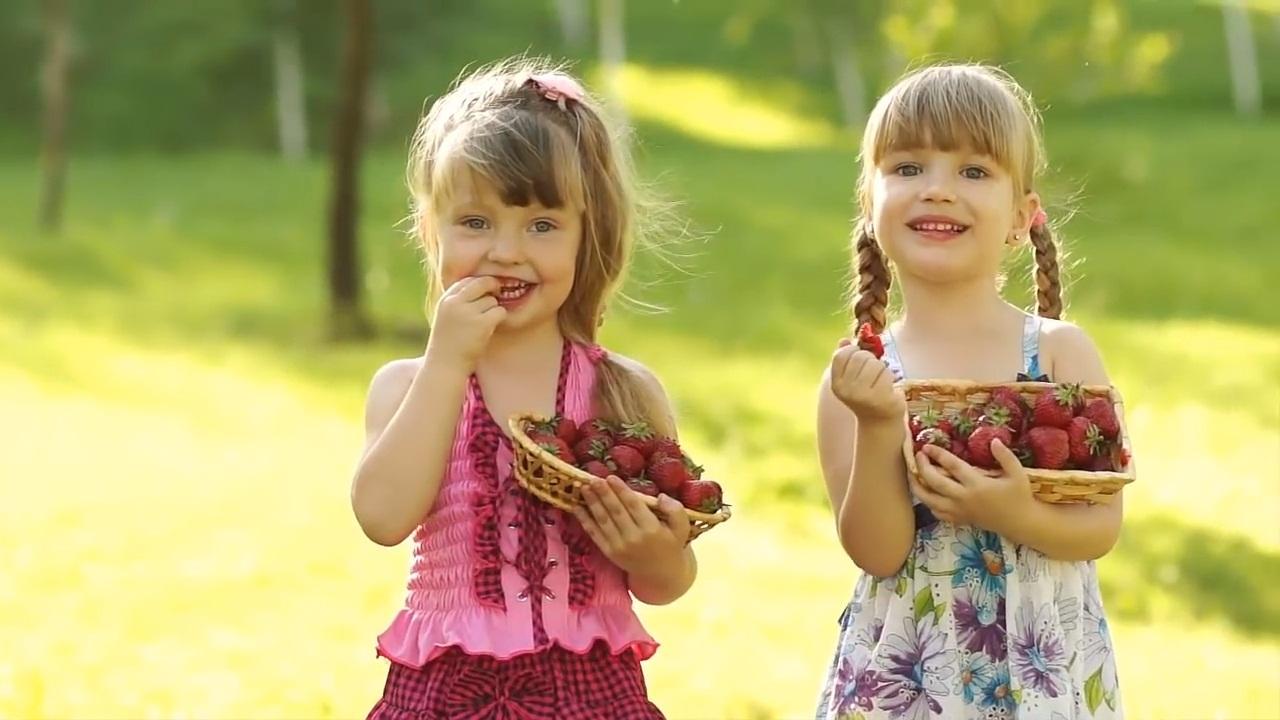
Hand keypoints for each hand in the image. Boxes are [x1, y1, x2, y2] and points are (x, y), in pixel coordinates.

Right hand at [425, 276, 506, 367]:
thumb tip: (482, 287)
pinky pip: (500, 311)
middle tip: (497, 294)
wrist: (444, 366)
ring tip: (485, 324)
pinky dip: (499, 318)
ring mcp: (468, 313)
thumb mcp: (446, 318)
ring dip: (493, 310)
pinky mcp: (482, 324)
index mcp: (445, 300)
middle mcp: (455, 303)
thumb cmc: (447, 344)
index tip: (485, 292)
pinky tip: (491, 328)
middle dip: (492, 287)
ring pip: (492, 300)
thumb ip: (458, 303)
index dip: (479, 285)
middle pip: (482, 283)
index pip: (467, 281)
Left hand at [572, 476, 689, 573]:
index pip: (634, 505)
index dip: (621, 490)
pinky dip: (585, 521)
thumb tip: (660, 497)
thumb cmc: (671, 544)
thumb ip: (675, 510)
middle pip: (616, 511)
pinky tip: (577, 508)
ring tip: (583, 488)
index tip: (611, 477)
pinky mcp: (609, 553)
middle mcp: (634, 538)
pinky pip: (595, 534)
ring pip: (603, 521)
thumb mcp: (682, 527)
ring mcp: (619, 547)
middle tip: (593, 478)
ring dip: (592, 503)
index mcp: (652, 529)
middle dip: (603, 493)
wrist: (660, 574)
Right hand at [829, 338, 905, 423]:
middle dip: (870, 359)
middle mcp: (846, 390)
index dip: (853, 351)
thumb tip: (843, 340)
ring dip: (882, 368)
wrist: (880, 420)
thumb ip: (847, 358)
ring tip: (880, 380)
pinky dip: (890, 377)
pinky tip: (888, 387)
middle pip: (860, 356)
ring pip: (875, 363)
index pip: (841, 355)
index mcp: (836, 383)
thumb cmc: (867, 394)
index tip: (860, 360)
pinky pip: (886, 373)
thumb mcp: (852, 377)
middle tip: (873, 372)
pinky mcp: (879, 398)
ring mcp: (862, 395)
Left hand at [910, 439, 1033, 534]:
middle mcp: (964, 498)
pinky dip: (927, 502)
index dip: (938, 455)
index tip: (927, 446)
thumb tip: (993, 440)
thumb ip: (1005, 456)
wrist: (1020, 523)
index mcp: (978, 485)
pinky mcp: (959, 520)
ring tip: (912, 473)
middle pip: (935, 483)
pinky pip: (936, 512)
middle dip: (922, 467)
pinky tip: (925, 492)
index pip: (953, 467)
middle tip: (918, 455)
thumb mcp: (1018, 474)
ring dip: (917, 487)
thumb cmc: (1019, 496)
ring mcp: (959, 511)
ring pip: (930, 501)